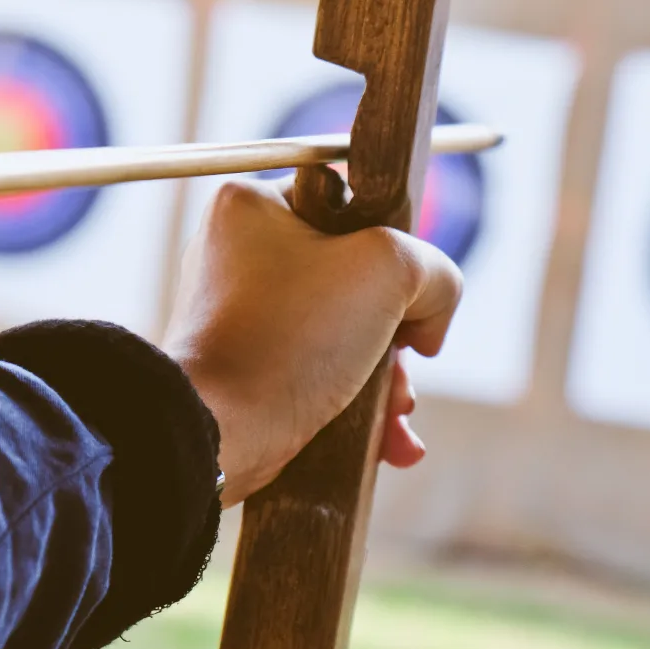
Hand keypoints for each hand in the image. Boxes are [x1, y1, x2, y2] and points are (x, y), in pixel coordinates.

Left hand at [163, 178, 461, 506]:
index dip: (394, 249)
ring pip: (339, 337)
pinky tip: (386, 446)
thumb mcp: (388, 271)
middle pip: (352, 281)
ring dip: (384, 381)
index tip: (407, 296)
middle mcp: (234, 254)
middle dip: (396, 337)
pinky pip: (311, 374)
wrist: (216, 432)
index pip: (351, 203)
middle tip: (407, 368)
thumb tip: (429, 311)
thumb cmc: (288, 339)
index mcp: (252, 205)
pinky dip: (352, 406)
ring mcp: (234, 316)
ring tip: (397, 420)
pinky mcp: (239, 370)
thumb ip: (433, 269)